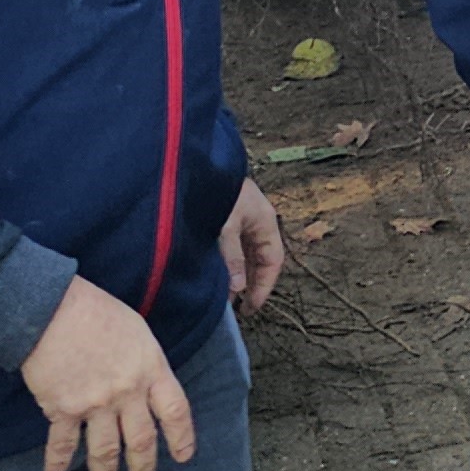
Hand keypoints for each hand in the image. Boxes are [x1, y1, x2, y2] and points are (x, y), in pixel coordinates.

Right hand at [19, 275, 194, 470]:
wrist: (54, 309)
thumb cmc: (97, 311)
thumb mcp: (138, 332)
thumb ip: (145, 363)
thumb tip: (147, 383)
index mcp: (152, 370)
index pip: (176, 412)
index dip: (182, 438)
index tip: (183, 456)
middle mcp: (128, 392)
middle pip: (142, 440)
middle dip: (144, 467)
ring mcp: (96, 404)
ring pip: (106, 451)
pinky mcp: (63, 409)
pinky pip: (63, 445)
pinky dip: (57, 462)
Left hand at [217, 178, 281, 316]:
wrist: (196, 162)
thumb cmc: (217, 191)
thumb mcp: (226, 227)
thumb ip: (232, 258)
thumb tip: (237, 289)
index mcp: (265, 221)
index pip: (273, 260)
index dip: (264, 285)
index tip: (251, 307)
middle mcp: (255, 222)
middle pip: (259, 259)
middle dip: (250, 283)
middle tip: (238, 308)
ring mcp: (240, 219)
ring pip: (244, 254)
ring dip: (236, 275)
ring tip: (223, 297)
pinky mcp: (223, 218)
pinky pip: (230, 247)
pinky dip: (225, 263)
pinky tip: (214, 275)